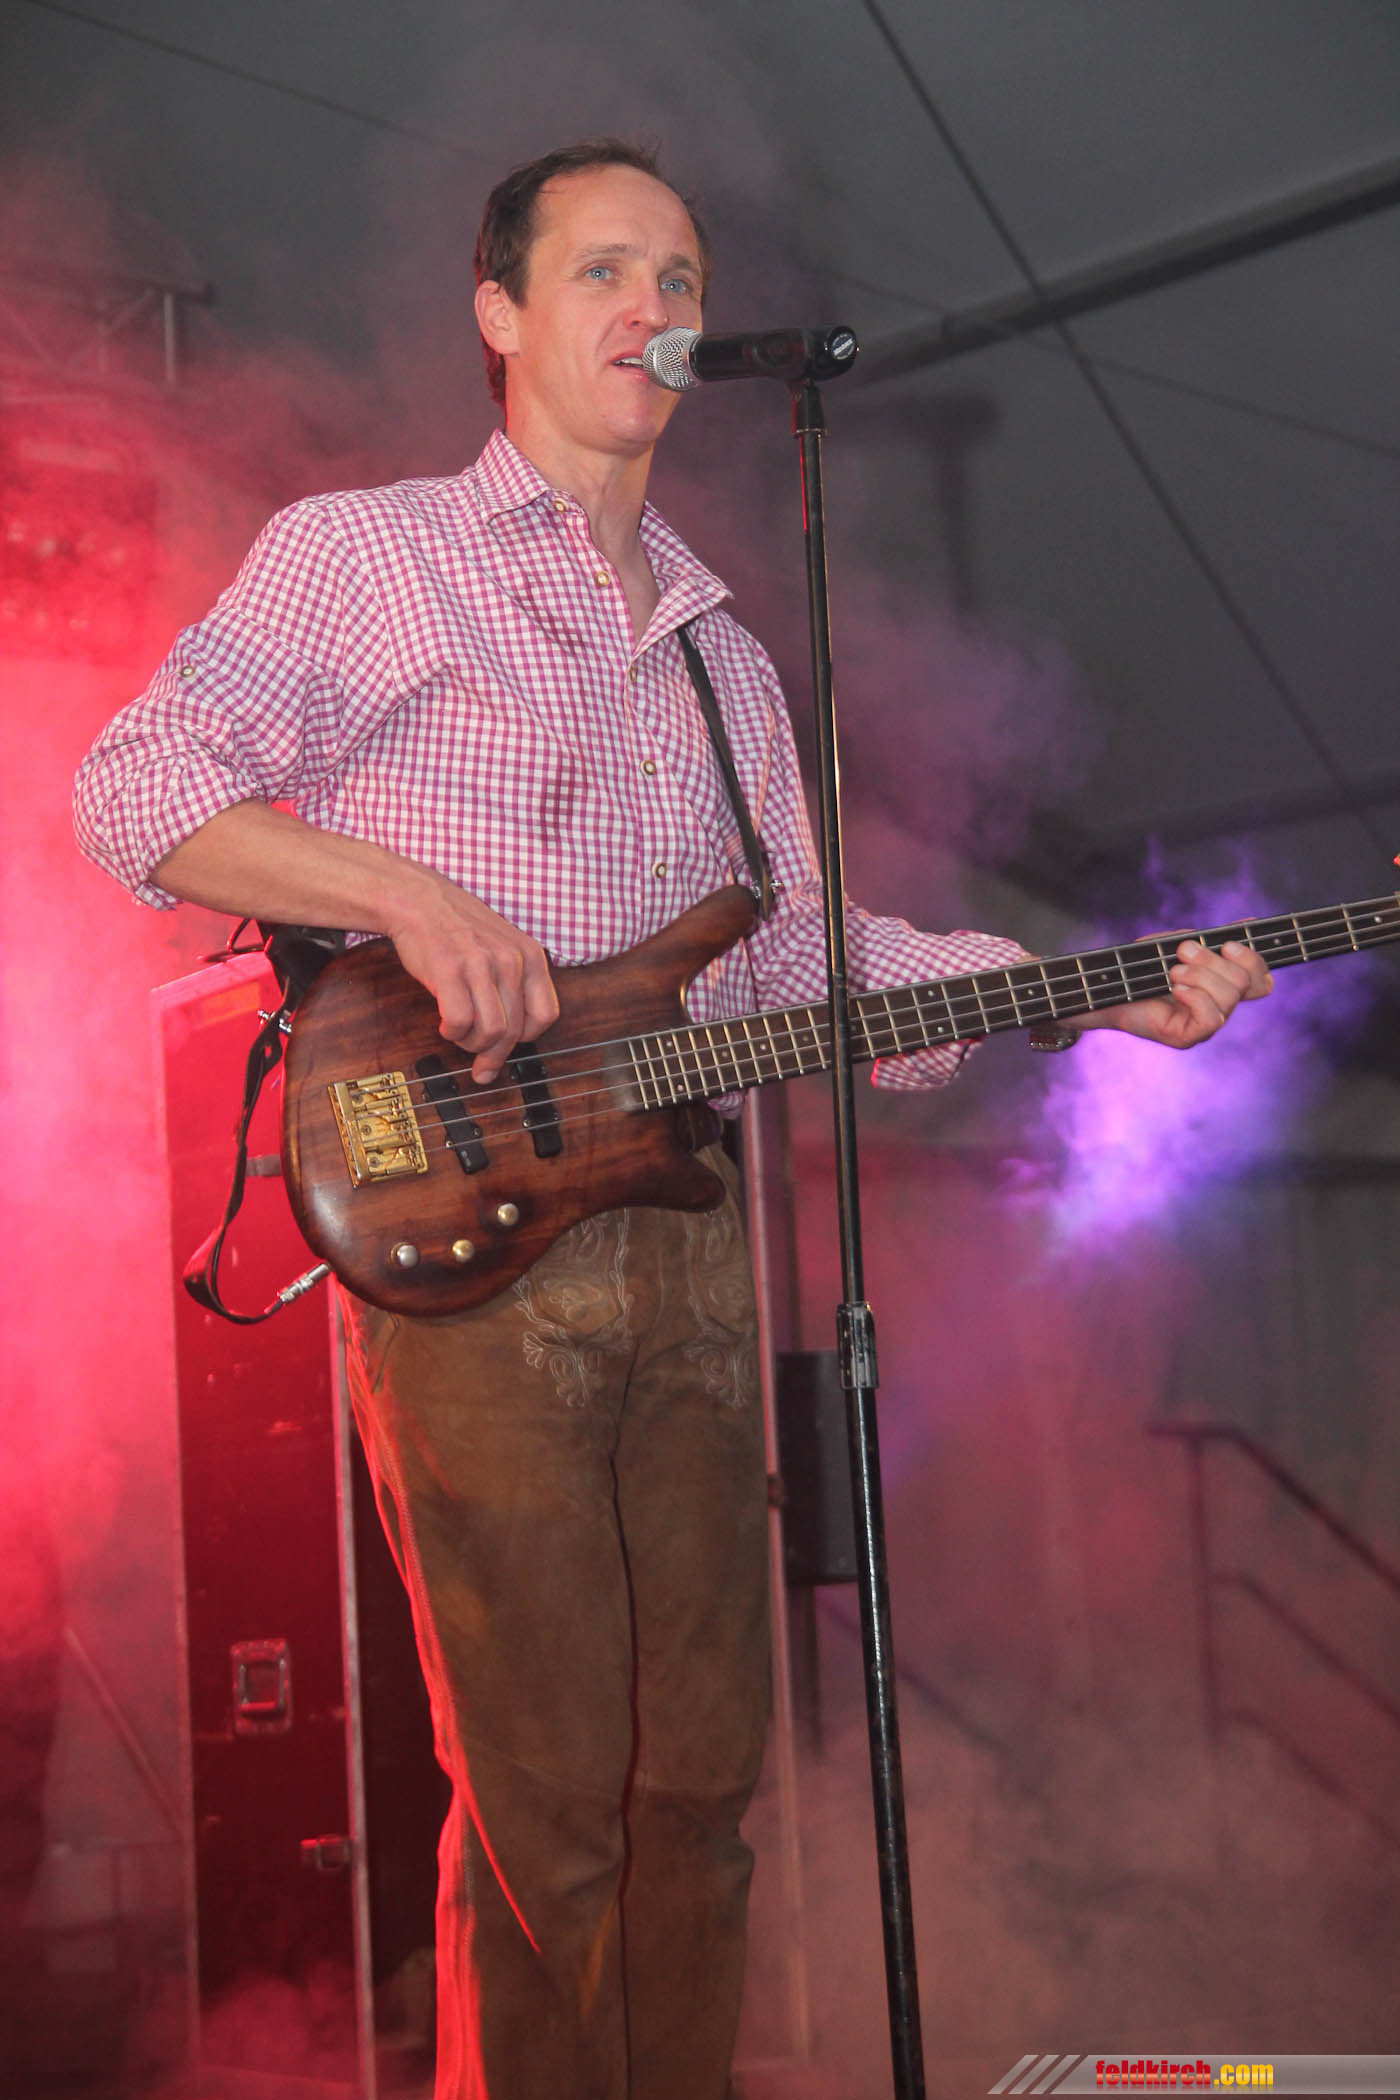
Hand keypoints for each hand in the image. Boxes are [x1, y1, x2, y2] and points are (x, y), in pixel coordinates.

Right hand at [386, 876, 558, 1083]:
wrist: (419, 899)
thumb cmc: (458, 927)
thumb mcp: (503, 946)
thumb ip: (514, 983)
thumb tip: (515, 1034)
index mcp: (530, 955)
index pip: (545, 1015)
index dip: (525, 1038)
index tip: (508, 1045)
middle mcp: (511, 960)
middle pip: (514, 1031)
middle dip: (494, 1055)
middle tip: (480, 1065)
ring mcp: (481, 965)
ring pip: (490, 1033)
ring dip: (471, 1044)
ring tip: (460, 1035)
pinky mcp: (450, 972)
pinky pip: (459, 1023)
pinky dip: (451, 1033)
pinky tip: (445, 1024)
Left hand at [1079, 936, 1272, 1049]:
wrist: (1104, 989)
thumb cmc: (1139, 967)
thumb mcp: (1178, 944)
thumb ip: (1212, 938)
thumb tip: (1249, 923)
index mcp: (1221, 987)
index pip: (1261, 981)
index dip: (1253, 960)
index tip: (1227, 943)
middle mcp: (1218, 1008)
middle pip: (1246, 984)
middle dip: (1215, 960)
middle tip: (1182, 952)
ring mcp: (1203, 1025)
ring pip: (1229, 998)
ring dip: (1200, 975)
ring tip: (1172, 970)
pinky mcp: (1187, 1037)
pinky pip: (1211, 1018)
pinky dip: (1195, 996)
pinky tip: (1175, 988)